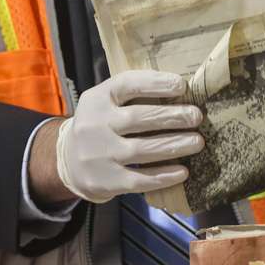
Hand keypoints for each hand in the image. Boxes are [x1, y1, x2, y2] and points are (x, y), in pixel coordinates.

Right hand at [53, 71, 203, 203]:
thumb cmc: (100, 125)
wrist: (67, 160)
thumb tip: (179, 89)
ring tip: (197, 142)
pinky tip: (183, 171)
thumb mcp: (105, 102)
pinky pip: (140, 179)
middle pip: (138, 118)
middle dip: (172, 117)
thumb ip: (132, 95)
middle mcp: (95, 124)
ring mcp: (99, 154)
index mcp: (97, 99)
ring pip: (142, 149)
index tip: (181, 85)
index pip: (127, 85)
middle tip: (196, 116)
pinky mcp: (105, 180)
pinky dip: (164, 175)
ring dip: (175, 145)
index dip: (155, 84)